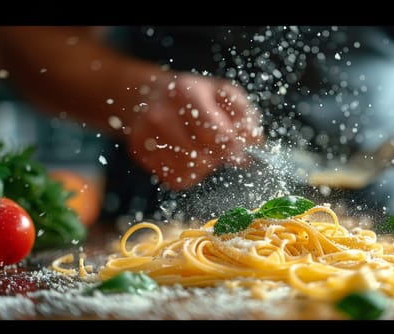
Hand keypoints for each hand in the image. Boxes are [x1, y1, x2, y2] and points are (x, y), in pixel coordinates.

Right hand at [126, 71, 263, 190]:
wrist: (150, 94)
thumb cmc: (194, 95)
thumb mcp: (224, 94)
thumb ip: (244, 115)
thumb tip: (254, 141)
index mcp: (185, 93)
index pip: (213, 134)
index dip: (231, 147)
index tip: (237, 149)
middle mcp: (160, 114)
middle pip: (199, 156)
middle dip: (216, 156)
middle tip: (220, 148)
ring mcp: (146, 135)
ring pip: (187, 171)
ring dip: (203, 167)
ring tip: (202, 151)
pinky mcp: (140, 153)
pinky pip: (173, 179)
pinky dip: (187, 174)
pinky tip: (187, 157)